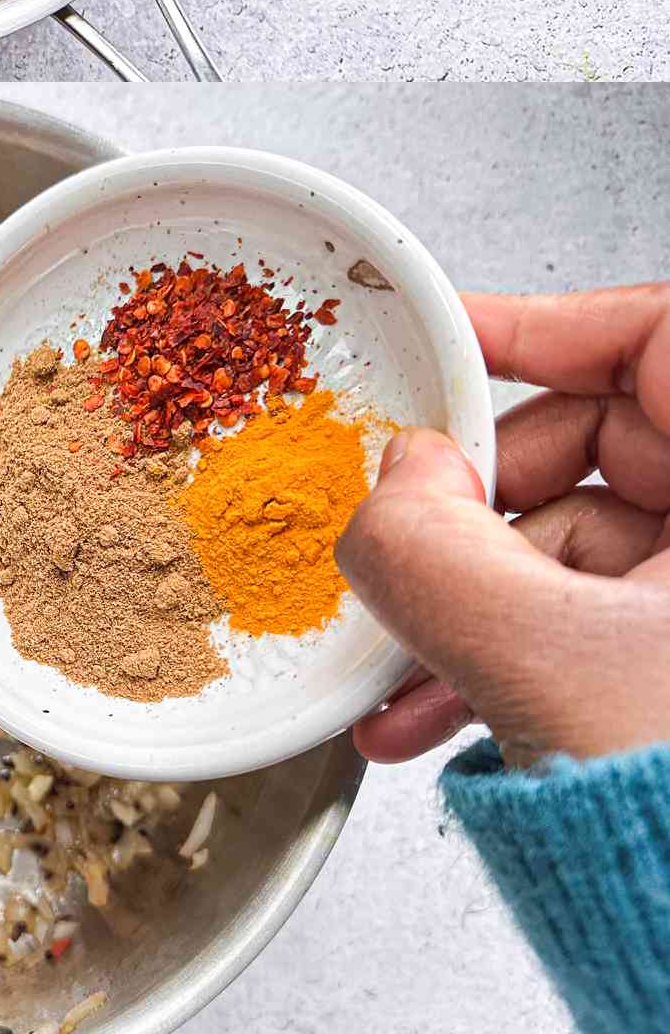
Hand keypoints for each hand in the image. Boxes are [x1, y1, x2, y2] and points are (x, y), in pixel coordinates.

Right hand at [336, 284, 669, 763]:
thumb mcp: (551, 665)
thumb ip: (434, 549)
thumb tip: (391, 484)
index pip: (653, 340)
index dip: (540, 324)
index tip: (449, 335)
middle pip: (595, 446)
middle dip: (477, 504)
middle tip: (410, 534)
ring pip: (579, 549)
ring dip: (474, 602)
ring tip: (408, 661)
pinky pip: (591, 624)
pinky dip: (512, 656)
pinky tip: (439, 709)